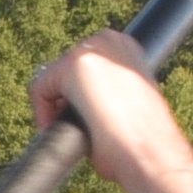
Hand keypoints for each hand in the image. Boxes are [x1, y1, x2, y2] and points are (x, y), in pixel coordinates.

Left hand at [26, 32, 192, 192]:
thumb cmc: (145, 140)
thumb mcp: (130, 104)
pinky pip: (39, 89)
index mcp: (127, 48)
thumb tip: (85, 102)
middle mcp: (111, 40)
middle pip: (66, 69)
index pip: (86, 66)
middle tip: (75, 127)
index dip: (78, 97)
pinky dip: (43, 114)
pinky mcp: (71, 65)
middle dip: (65, 99)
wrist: (152, 151)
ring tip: (71, 132)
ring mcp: (91, 50)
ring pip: (53, 79)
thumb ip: (107, 92)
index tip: (83, 119)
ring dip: (56, 106)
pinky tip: (60, 131)